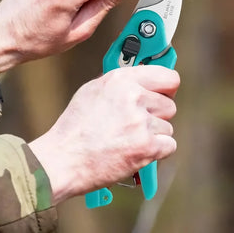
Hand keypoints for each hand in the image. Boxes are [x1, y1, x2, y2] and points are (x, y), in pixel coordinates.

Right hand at [29, 65, 178, 204]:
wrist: (64, 158)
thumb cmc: (74, 127)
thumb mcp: (92, 90)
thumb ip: (120, 83)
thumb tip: (141, 81)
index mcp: (121, 79)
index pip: (167, 76)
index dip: (167, 87)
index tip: (166, 92)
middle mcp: (133, 97)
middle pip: (169, 104)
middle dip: (157, 115)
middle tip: (139, 123)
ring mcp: (141, 122)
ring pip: (168, 127)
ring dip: (154, 135)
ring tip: (130, 138)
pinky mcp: (146, 147)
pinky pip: (169, 145)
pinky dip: (157, 151)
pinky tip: (137, 150)